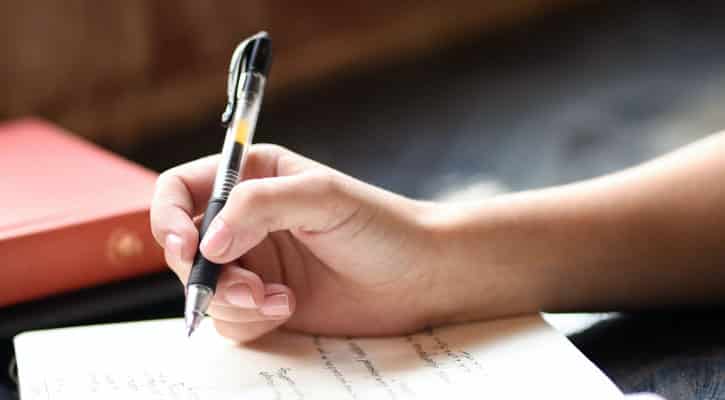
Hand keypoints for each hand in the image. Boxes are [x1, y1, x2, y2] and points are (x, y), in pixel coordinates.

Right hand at [151, 144, 441, 341]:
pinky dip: (250, 320)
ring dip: (231, 301)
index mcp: (253, 178)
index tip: (186, 247)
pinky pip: (229, 319)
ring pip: (203, 289)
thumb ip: (260, 206)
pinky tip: (287, 308)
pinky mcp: (264, 303)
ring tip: (277, 300)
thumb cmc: (381, 226)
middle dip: (205, 274)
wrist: (420, 277)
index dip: (169, 218)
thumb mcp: (323, 198)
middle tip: (247, 286)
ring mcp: (254, 264)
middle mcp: (246, 221)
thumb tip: (207, 242)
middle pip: (185, 248)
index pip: (181, 191)